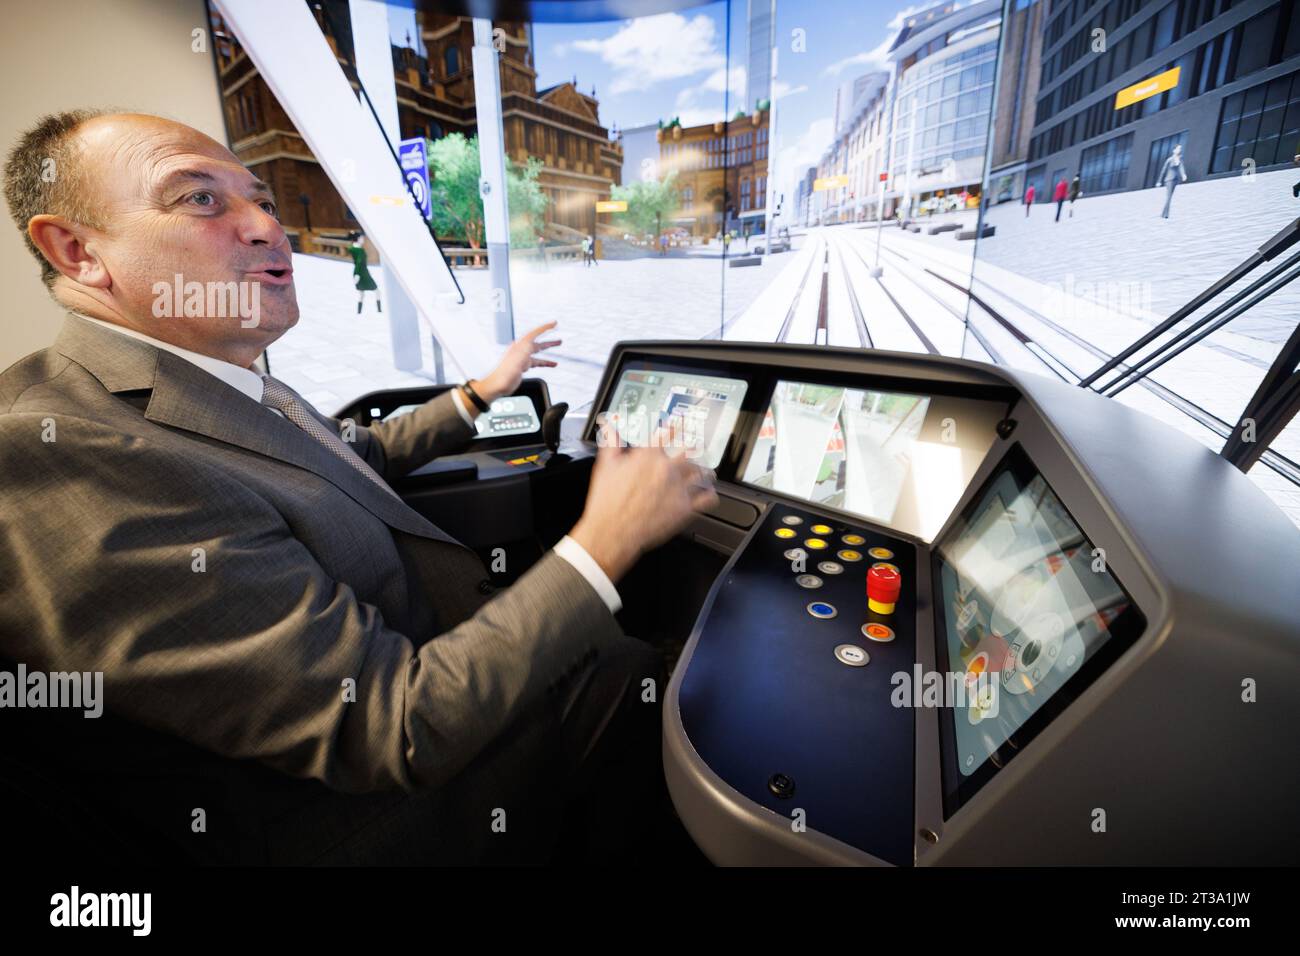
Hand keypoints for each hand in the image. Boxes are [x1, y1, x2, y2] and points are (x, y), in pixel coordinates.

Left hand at [475, 321, 560, 401]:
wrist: (497, 385)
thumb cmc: (504, 373)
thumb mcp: (517, 359)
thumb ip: (525, 350)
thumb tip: (532, 343)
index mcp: (520, 346)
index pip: (534, 333)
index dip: (545, 328)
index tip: (554, 324)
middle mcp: (521, 350)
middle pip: (538, 342)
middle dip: (549, 339)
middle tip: (559, 337)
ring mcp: (522, 358)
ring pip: (538, 352)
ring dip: (548, 349)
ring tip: (558, 345)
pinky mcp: (523, 367)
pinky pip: (537, 362)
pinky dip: (545, 362)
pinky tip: (552, 364)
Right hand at [569, 426, 718, 581]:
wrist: (612, 530)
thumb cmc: (608, 501)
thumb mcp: (606, 466)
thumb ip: (611, 443)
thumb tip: (609, 428)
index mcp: (648, 456)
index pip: (668, 434)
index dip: (677, 427)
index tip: (683, 424)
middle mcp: (667, 469)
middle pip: (691, 452)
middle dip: (697, 448)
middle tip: (700, 446)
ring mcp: (678, 488)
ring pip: (702, 474)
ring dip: (706, 472)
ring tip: (708, 472)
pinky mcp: (684, 508)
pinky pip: (707, 499)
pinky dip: (711, 495)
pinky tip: (710, 494)